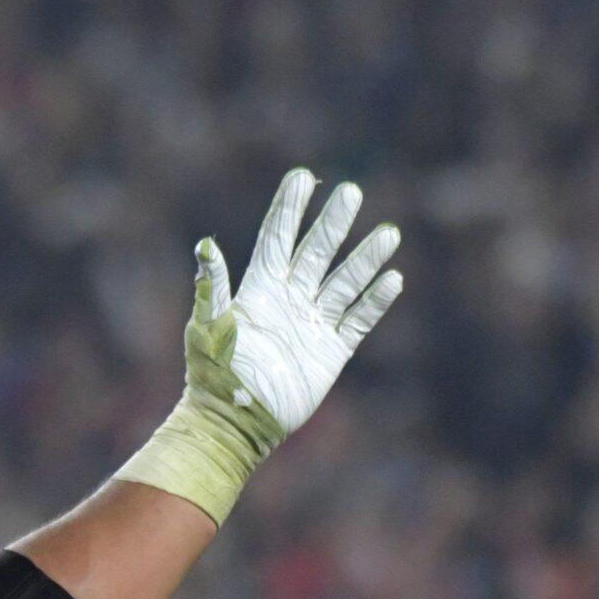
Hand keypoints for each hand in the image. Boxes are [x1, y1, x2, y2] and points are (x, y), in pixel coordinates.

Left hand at [188, 166, 403, 449]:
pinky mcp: (330, 351)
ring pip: (344, 282)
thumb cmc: (213, 375)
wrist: (235, 422)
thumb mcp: (207, 327)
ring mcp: (311, 324)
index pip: (277, 239)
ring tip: (389, 233)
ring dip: (365, 258)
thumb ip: (211, 287)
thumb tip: (205, 245)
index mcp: (258, 289)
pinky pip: (358, 320)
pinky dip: (375, 301)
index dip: (289, 209)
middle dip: (333, 223)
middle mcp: (288, 300)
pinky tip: (393, 279)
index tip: (303, 176)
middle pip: (316, 252)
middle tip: (351, 192)